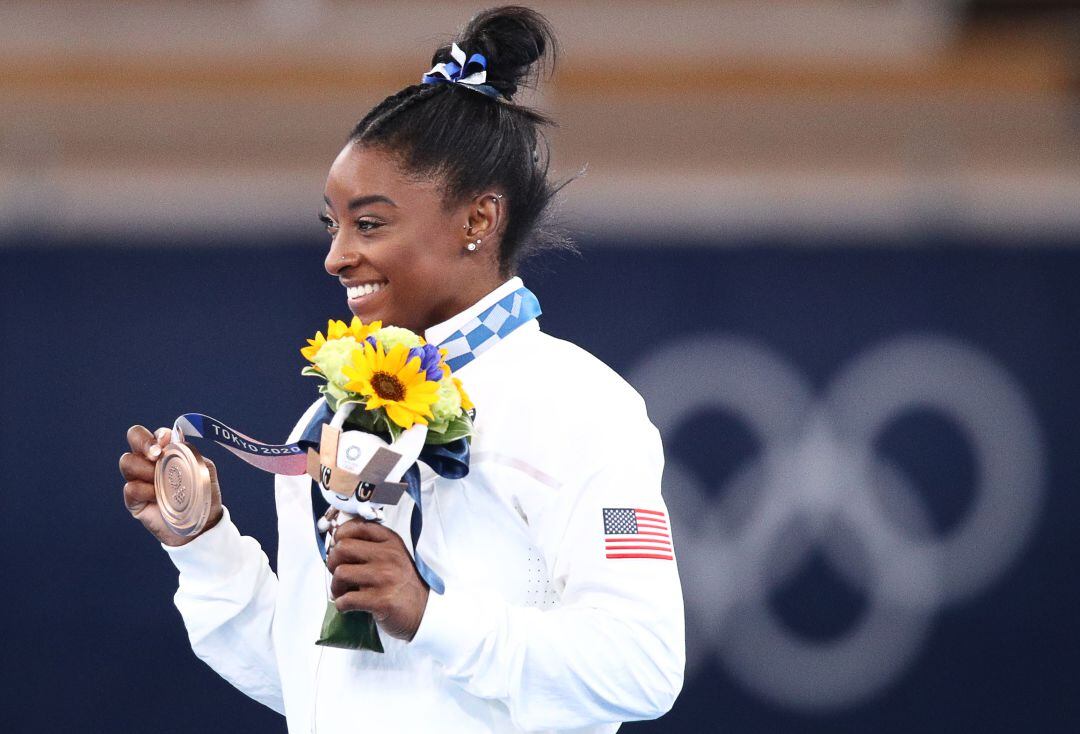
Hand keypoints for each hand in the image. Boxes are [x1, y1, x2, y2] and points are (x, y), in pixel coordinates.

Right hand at [119, 425, 222, 546]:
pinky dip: (144, 491)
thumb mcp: (203, 471)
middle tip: (156, 455)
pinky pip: (130, 487)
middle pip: (134, 436)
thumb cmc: (204, 496)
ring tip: (160, 482)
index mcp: (168, 451)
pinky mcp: (134, 499)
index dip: (158, 435)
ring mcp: (140, 479)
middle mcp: (150, 461)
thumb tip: (174, 440)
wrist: (201, 526)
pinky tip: (157, 498)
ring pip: (127, 461)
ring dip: (144, 469)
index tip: (166, 443)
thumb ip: (190, 453)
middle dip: (143, 442)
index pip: (156, 433)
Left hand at [327, 519, 429, 640]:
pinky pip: (346, 599)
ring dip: (336, 586)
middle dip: (332, 562)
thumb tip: (336, 543)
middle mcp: (389, 556)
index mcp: (391, 541)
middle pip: (342, 548)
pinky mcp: (381, 600)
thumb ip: (371, 546)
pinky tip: (348, 605)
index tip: (338, 547)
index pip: (357, 526)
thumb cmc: (402, 584)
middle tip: (338, 573)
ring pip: (341, 573)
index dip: (340, 535)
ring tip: (342, 592)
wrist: (422, 611)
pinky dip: (341, 604)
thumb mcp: (393, 556)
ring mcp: (386, 578)